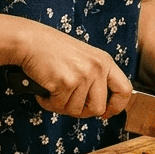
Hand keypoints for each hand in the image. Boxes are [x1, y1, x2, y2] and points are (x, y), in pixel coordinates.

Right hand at [18, 24, 132, 119]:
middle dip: (81, 111)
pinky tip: (45, 89)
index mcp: (104, 61)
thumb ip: (94, 77)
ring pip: (76, 110)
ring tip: (53, 90)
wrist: (30, 40)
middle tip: (67, 102)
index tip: (106, 113)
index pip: (124, 90)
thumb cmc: (52, 49)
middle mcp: (97, 68)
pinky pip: (59, 107)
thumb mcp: (83, 58)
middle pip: (98, 108)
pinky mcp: (66, 82)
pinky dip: (48, 102)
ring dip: (60, 105)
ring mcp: (83, 75)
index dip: (116, 107)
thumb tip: (99, 106)